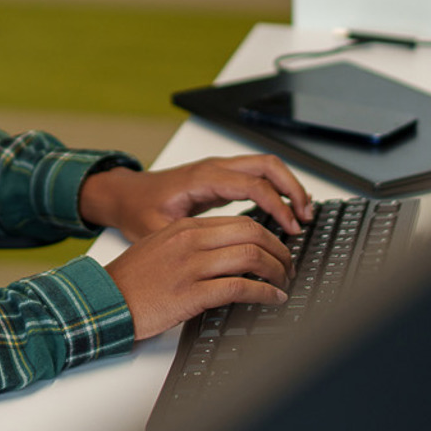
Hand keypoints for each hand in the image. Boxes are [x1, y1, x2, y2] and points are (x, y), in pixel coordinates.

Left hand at [79, 155, 312, 241]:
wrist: (123, 195)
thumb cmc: (138, 210)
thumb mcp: (160, 231)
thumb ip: (191, 244)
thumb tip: (220, 266)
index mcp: (202, 178)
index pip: (253, 184)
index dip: (278, 205)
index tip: (292, 229)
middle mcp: (214, 168)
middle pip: (267, 164)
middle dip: (292, 187)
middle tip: (307, 217)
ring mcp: (218, 169)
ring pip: (264, 165)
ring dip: (287, 185)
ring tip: (303, 213)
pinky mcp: (219, 177)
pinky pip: (255, 174)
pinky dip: (275, 187)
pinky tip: (284, 209)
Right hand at [104, 214, 293, 339]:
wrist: (105, 298)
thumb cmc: (132, 278)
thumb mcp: (162, 247)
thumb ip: (194, 244)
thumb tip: (229, 253)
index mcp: (186, 228)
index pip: (240, 222)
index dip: (269, 236)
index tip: (278, 250)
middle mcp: (191, 241)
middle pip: (252, 233)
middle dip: (280, 250)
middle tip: (288, 266)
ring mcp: (191, 266)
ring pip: (251, 257)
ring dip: (277, 271)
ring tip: (285, 283)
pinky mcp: (191, 294)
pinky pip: (239, 288)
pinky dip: (264, 293)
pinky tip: (272, 299)